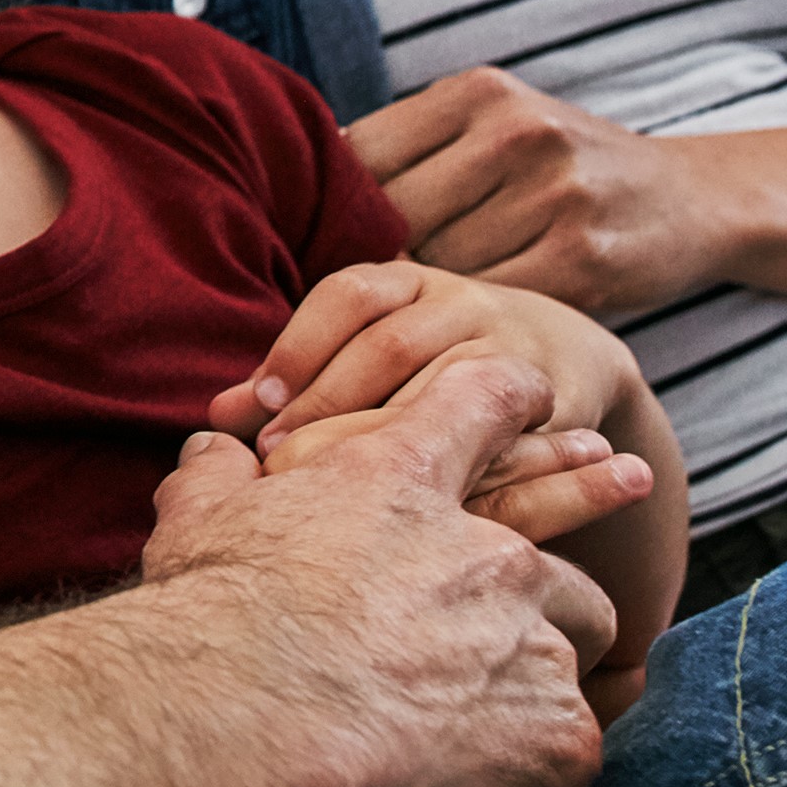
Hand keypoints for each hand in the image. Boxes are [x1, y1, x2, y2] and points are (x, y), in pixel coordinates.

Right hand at [135, 353, 610, 786]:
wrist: (238, 709)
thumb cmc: (211, 612)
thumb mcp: (199, 518)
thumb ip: (217, 477)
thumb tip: (213, 449)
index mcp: (409, 487)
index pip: (486, 402)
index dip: (521, 400)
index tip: (547, 407)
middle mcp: (495, 559)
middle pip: (569, 579)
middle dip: (550, 619)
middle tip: (516, 655)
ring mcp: (537, 653)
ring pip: (571, 682)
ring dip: (528, 717)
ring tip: (472, 770)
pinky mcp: (558, 748)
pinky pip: (562, 782)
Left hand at [223, 258, 648, 454]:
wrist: (569, 363)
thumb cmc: (436, 368)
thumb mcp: (371, 353)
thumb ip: (300, 379)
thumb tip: (217, 414)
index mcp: (410, 280)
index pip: (347, 295)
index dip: (298, 344)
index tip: (258, 403)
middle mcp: (463, 303)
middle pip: (389, 345)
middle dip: (328, 401)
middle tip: (275, 457)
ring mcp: (513, 348)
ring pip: (443, 390)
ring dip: (381, 439)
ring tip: (329, 486)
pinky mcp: (553, 401)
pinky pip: (500, 436)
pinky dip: (452, 468)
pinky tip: (407, 506)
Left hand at [341, 69, 724, 319]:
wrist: (691, 200)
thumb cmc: (559, 167)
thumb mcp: (494, 123)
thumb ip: (412, 148)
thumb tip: (300, 189)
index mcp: (480, 93)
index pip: (363, 152)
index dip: (333, 209)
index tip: (317, 243)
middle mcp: (517, 133)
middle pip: (395, 214)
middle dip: (373, 258)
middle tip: (363, 290)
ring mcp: (555, 196)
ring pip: (439, 265)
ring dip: (422, 295)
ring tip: (413, 312)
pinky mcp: (584, 261)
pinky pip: (491, 300)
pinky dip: (473, 319)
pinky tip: (468, 326)